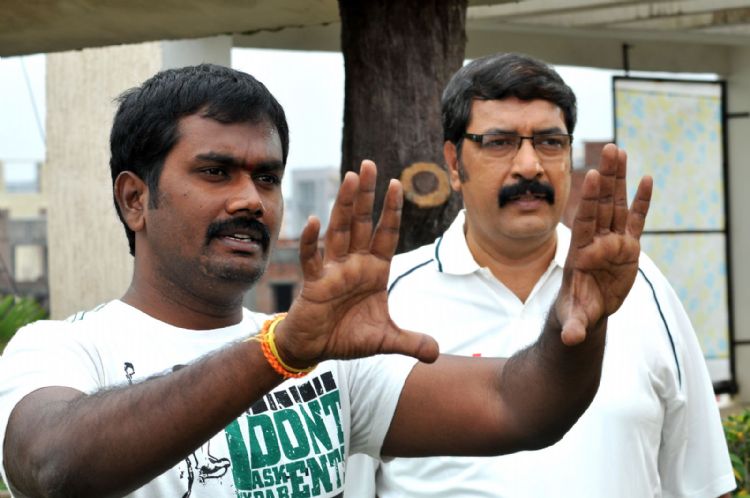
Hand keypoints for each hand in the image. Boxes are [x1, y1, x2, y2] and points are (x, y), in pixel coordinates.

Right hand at [274, 160, 439, 366]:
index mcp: (374, 271)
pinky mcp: (314, 283)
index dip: (391, 211)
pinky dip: (312, 241)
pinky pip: (313, 258)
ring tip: (350, 178)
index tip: (397, 184)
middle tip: (370, 165)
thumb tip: (437, 354)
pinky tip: (314, 221)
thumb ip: (410, 342)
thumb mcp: (385, 340)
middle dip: (367, 195)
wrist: (315, 349)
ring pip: (339, 231)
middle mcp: (354, 264)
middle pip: (362, 223)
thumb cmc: (347, 337)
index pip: (386, 235)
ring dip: (344, 205)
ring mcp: (333, 270)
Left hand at [556, 143, 651, 345]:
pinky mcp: (628, 248)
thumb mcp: (575, 319)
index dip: (590, 199)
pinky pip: (636, 220)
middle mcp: (597, 240)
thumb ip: (574, 326)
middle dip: (606, 179)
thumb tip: (570, 339)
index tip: (593, 175)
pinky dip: (641, 202)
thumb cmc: (575, 312)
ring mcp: (612, 241)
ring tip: (620, 152)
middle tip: (610, 150)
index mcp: (582, 252)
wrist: (585, 310)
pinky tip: (646, 178)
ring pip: (616, 205)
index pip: (586, 221)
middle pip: (602, 205)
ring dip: (620, 180)